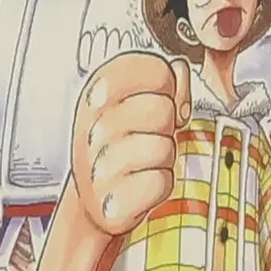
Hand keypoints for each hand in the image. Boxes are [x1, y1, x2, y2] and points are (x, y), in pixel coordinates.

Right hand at [70, 52, 192, 235]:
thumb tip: (179, 69)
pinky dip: (160, 185)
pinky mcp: (111, 202)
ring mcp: (97, 166)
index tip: (162, 96)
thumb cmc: (120, 146)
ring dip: (164, 158)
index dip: (168, 84)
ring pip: (163, 148)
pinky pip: (160, 182)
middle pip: (161, 110)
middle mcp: (91, 126)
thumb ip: (161, 79)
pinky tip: (142, 183)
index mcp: (96, 92)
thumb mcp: (133, 102)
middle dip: (167, 125)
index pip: (153, 70)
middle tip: (150, 135)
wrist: (97, 199)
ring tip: (145, 162)